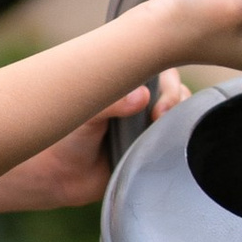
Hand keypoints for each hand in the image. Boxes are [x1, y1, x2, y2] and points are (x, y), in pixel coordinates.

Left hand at [0, 70, 189, 212]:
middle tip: (161, 114)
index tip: (156, 93)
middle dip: (175, 96)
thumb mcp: (85, 113)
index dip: (163, 75)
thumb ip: (110, 103)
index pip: (155, 64)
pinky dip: (179, 139)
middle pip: (174, 86)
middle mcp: (140, 99)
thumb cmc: (67, 136)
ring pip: (179, 112)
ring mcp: (149, 123)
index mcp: (123, 82)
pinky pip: (177, 140)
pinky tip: (169, 145)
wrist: (62, 177)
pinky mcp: (154, 147)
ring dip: (180, 117)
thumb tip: (142, 97)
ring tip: (162, 129)